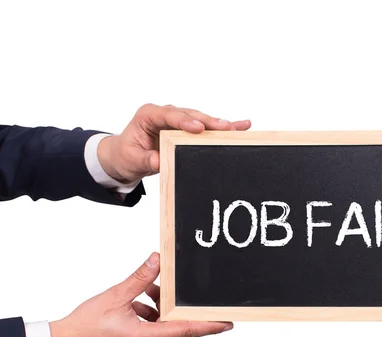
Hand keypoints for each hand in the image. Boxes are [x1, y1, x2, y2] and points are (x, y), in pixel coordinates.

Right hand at [50, 253, 232, 336]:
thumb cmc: (84, 325)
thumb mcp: (115, 296)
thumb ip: (140, 278)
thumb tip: (157, 260)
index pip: (186, 331)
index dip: (209, 326)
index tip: (228, 323)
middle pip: (171, 329)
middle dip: (166, 309)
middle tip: (152, 291)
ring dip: (155, 318)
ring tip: (137, 302)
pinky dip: (148, 329)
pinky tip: (133, 315)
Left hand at [97, 103, 251, 184]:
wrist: (125, 156)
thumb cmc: (126, 154)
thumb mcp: (133, 159)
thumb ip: (146, 160)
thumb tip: (160, 161)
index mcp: (148, 115)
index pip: (169, 115)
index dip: (185, 120)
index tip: (198, 127)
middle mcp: (165, 113)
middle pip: (190, 115)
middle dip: (209, 122)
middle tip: (226, 127)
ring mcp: (177, 120)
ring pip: (201, 119)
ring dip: (219, 124)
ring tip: (239, 127)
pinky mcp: (186, 128)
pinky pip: (205, 127)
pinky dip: (221, 128)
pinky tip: (240, 126)